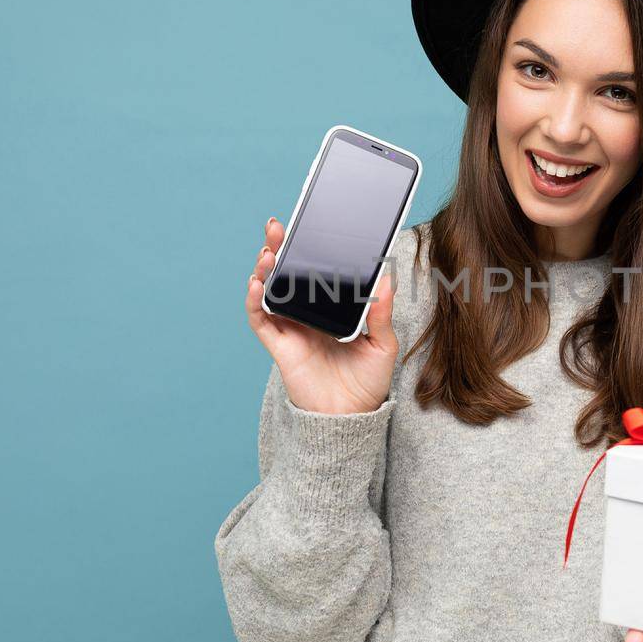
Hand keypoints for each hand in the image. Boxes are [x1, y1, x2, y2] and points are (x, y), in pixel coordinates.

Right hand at [245, 216, 399, 414]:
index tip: (308, 224)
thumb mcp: (383, 344)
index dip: (307, 249)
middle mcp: (307, 314)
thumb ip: (382, 314)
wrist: (351, 417)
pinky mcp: (279, 346)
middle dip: (279, 248)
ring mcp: (290, 328)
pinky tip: (257, 284)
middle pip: (287, 274)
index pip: (315, 271)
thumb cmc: (367, 381)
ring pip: (269, 291)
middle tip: (277, 226)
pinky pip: (261, 320)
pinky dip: (255, 301)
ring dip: (264, 269)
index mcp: (331, 308)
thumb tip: (387, 280)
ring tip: (268, 251)